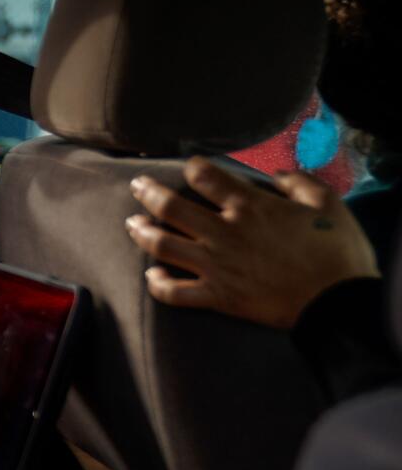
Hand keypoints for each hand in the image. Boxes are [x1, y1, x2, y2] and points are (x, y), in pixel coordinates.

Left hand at [125, 156, 379, 329]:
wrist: (337, 303)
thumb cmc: (337, 252)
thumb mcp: (328, 204)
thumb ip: (299, 182)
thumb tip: (276, 174)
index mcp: (251, 207)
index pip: (206, 177)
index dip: (192, 167)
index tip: (188, 166)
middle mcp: (225, 233)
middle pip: (171, 207)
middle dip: (147, 192)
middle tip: (137, 185)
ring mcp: (216, 266)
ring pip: (163, 245)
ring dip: (142, 233)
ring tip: (132, 224)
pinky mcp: (216, 297)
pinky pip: (174, 292)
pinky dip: (157, 283)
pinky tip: (151, 275)